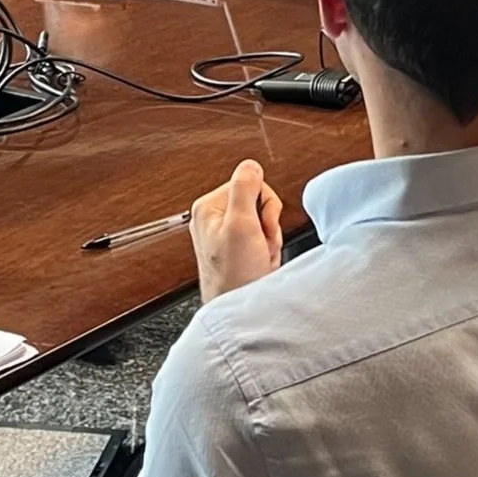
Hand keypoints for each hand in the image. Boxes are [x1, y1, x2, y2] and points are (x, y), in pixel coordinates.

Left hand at [191, 158, 283, 301]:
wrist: (241, 311)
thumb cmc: (234, 277)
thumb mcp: (241, 225)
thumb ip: (245, 188)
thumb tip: (250, 165)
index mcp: (208, 207)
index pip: (250, 183)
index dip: (264, 204)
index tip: (258, 226)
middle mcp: (214, 218)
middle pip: (259, 201)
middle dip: (267, 224)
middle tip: (258, 244)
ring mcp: (226, 234)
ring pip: (264, 220)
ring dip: (269, 239)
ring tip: (258, 256)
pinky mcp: (238, 249)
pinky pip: (264, 237)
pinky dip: (267, 250)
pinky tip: (259, 262)